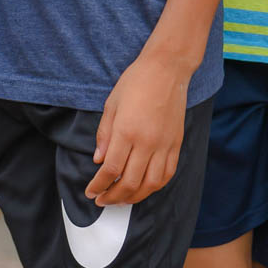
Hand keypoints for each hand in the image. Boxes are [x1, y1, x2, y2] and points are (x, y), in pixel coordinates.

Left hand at [85, 49, 189, 205]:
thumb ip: (104, 134)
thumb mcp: (111, 103)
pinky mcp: (176, 143)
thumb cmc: (136, 81)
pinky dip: (155, 186)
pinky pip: (167, 173)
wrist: (167, 68)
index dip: (98, 186)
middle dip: (112, 196)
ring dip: (134, 197)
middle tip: (102, 199)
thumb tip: (99, 160)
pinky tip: (144, 187)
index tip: (91, 192)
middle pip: (129, 182)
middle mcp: (146, 142)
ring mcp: (164, 144)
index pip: (110, 170)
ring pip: (150, 184)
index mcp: (126, 131)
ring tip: (122, 198)